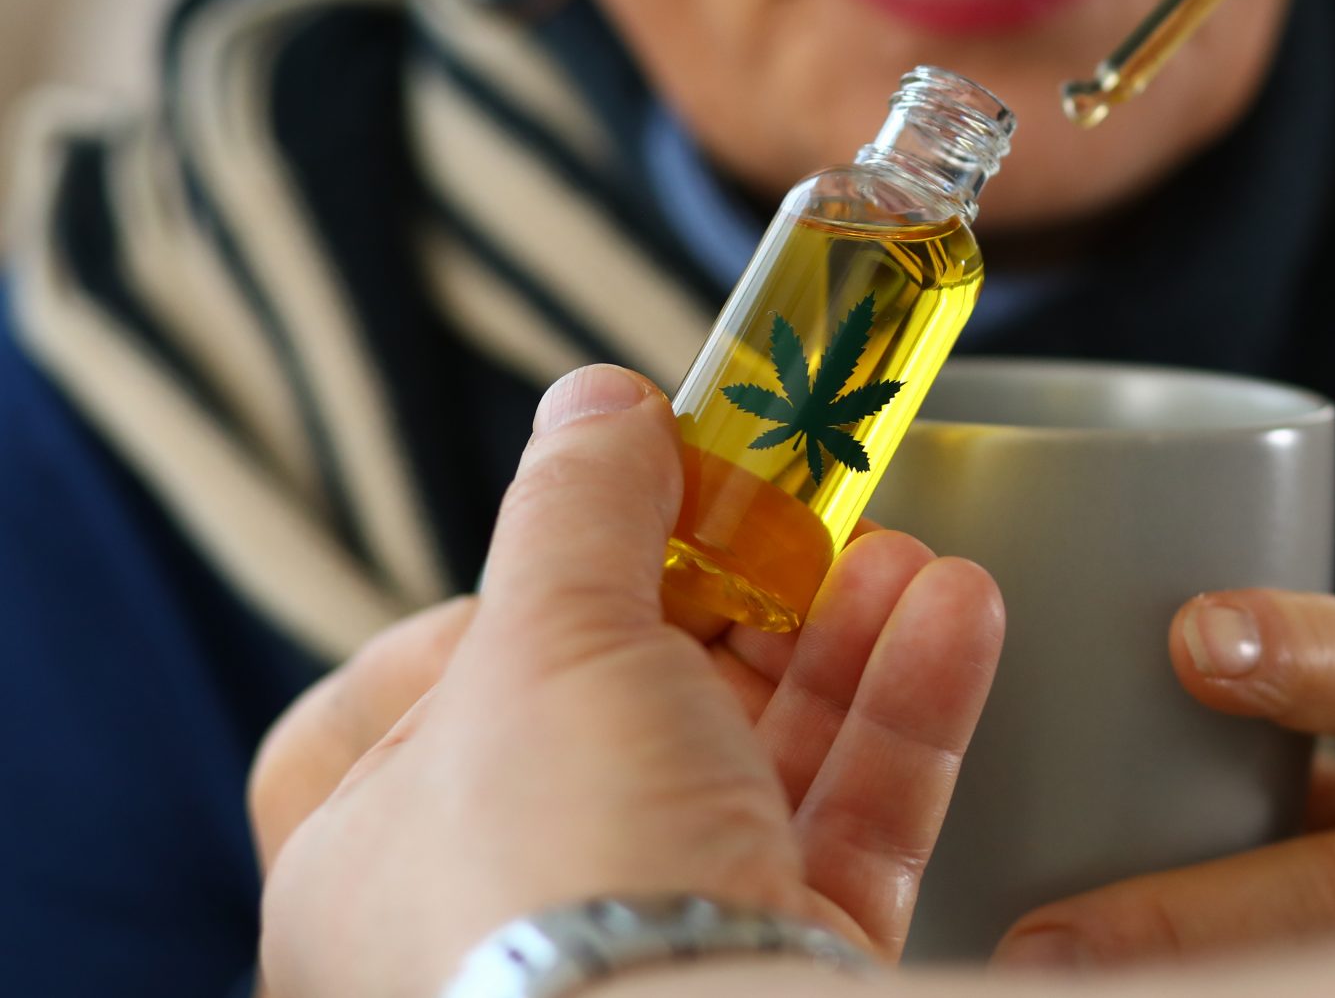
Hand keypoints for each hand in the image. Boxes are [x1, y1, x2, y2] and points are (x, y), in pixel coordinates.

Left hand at [251, 365, 1004, 997]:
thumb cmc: (560, 876)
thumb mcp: (547, 641)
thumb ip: (578, 505)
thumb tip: (594, 404)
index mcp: (370, 865)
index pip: (421, 703)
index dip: (516, 599)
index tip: (610, 528)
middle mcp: (505, 923)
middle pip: (619, 721)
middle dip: (727, 601)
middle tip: (794, 512)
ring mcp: (652, 955)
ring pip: (751, 770)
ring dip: (837, 641)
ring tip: (905, 552)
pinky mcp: (781, 974)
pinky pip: (846, 829)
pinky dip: (902, 719)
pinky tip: (953, 617)